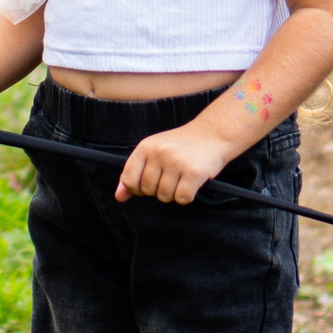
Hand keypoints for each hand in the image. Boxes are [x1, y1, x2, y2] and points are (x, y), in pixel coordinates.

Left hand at [118, 122, 238, 204]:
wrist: (213, 134)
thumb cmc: (181, 146)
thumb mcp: (154, 152)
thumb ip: (134, 173)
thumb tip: (119, 197)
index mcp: (145, 147)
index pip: (129, 179)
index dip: (136, 188)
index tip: (149, 184)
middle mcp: (159, 153)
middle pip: (147, 190)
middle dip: (158, 189)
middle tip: (172, 176)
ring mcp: (176, 162)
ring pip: (164, 196)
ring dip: (173, 193)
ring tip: (182, 177)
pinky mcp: (193, 172)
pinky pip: (182, 198)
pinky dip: (187, 196)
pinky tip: (192, 182)